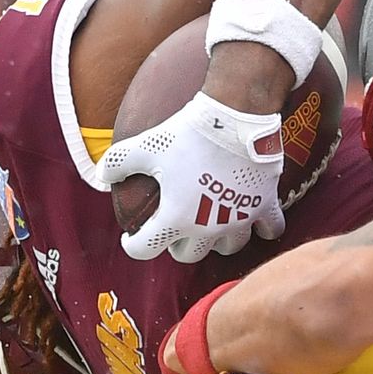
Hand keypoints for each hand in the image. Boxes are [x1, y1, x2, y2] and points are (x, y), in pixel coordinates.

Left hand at [98, 90, 287, 263]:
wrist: (234, 118)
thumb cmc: (188, 134)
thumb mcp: (145, 145)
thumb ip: (117, 162)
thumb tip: (102, 175)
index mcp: (175, 217)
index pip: (146, 249)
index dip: (133, 245)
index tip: (132, 238)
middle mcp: (208, 228)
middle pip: (189, 255)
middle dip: (177, 246)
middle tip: (174, 230)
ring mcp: (240, 220)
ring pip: (228, 248)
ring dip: (217, 242)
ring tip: (212, 227)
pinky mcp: (264, 207)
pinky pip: (270, 230)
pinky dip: (263, 229)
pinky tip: (254, 220)